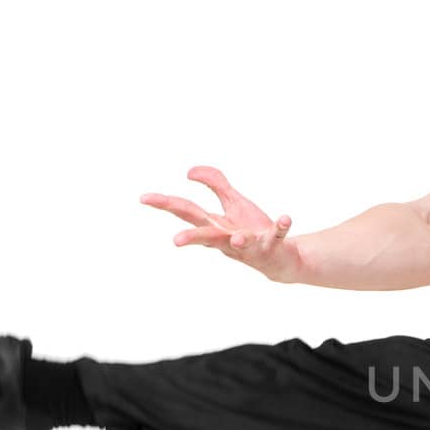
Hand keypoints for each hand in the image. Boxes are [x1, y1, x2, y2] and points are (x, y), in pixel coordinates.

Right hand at [139, 166, 300, 281]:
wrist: (281, 258)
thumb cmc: (251, 230)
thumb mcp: (233, 203)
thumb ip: (215, 184)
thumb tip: (189, 171)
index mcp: (215, 227)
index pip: (186, 212)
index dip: (165, 204)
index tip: (143, 197)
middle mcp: (229, 239)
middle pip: (207, 235)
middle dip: (193, 238)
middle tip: (176, 241)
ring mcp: (251, 244)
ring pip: (241, 243)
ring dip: (239, 239)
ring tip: (237, 236)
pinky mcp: (273, 245)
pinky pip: (277, 235)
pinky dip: (281, 227)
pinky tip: (285, 217)